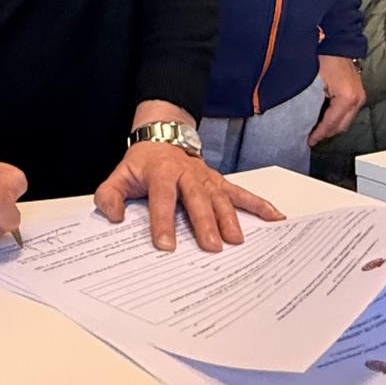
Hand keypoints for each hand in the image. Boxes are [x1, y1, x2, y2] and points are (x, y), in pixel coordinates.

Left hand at [95, 141, 282, 252]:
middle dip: (204, 223)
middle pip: (197, 200)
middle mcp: (188, 174)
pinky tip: (275, 217)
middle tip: (211, 247)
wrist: (163, 137)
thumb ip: (110, 195)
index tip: (165, 245)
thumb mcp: (119, 175)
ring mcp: (207, 178)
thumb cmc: (143, 163)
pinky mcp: (220, 182)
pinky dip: (259, 204)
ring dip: (229, 219)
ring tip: (236, 241)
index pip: (162, 198)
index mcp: (161, 173)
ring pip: (220, 198)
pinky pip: (241, 193)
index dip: (163, 221)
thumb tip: (114, 216)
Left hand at [307, 55, 363, 146]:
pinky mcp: (358, 94)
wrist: (337, 42)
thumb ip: (309, 102)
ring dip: (332, 127)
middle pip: (341, 126)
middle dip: (326, 133)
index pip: (331, 123)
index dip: (319, 134)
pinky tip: (324, 119)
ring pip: (346, 121)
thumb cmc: (323, 58)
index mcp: (346, 98)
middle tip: (310, 138)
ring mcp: (360, 97)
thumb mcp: (313, 81)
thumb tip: (300, 119)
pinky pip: (348, 113)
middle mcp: (357, 100)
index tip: (308, 141)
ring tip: (315, 131)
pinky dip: (337, 118)